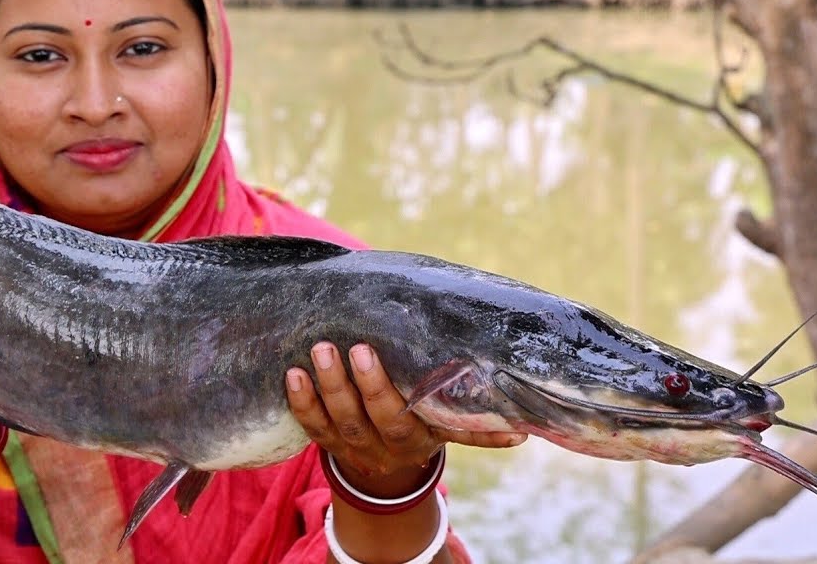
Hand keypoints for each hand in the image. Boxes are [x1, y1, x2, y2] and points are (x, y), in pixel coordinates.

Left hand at [286, 342, 524, 497]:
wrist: (386, 472)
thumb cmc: (422, 425)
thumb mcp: (448, 427)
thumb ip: (477, 425)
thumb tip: (524, 432)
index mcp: (420, 438)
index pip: (408, 420)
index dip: (391, 394)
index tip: (390, 361)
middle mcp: (387, 447)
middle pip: (373, 421)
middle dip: (363, 385)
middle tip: (353, 346)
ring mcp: (355, 447)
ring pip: (340, 423)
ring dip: (328, 388)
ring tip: (320, 350)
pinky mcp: (328, 444)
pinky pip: (312, 427)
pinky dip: (301, 403)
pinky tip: (291, 375)